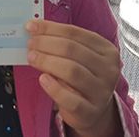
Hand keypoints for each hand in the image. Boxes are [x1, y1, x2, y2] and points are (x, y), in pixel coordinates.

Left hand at [26, 20, 121, 135]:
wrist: (93, 110)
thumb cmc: (83, 78)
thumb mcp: (80, 58)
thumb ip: (63, 43)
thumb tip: (35, 29)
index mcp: (107, 51)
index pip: (76, 33)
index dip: (51, 28)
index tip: (31, 27)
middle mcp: (108, 70)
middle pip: (73, 50)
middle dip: (46, 43)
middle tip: (30, 43)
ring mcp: (102, 92)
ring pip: (72, 71)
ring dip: (47, 61)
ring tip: (32, 58)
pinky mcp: (90, 111)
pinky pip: (71, 99)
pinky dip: (54, 87)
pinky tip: (42, 79)